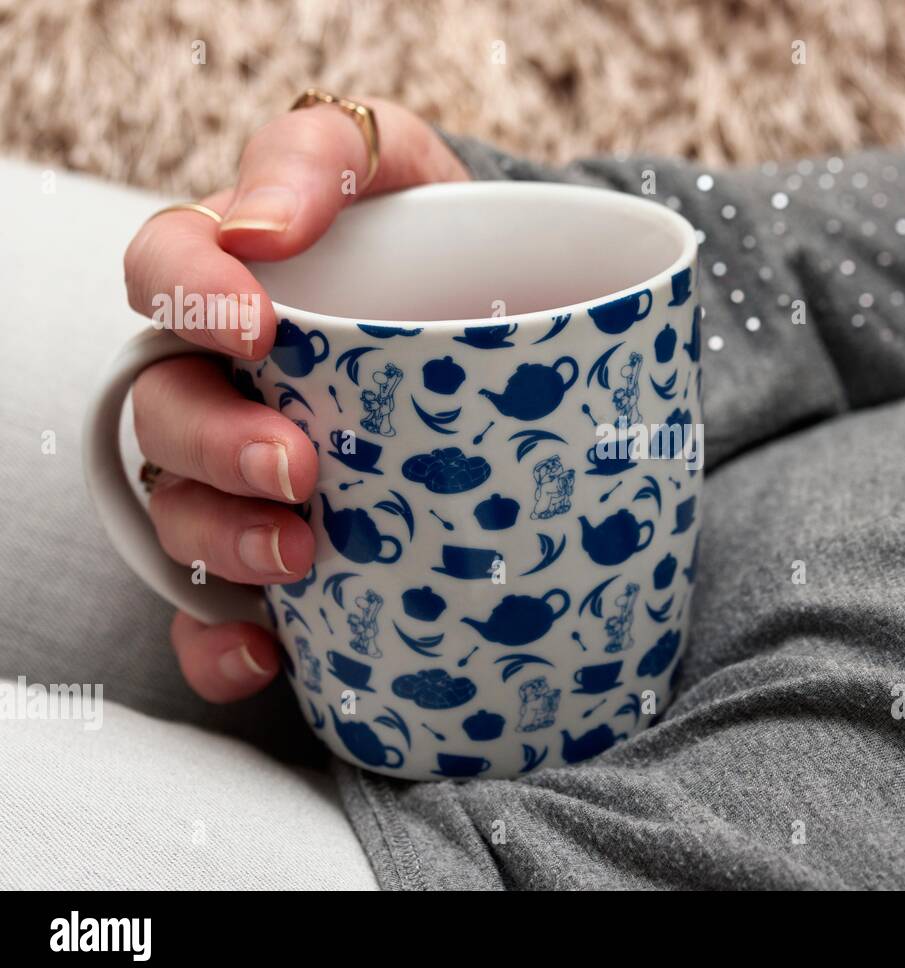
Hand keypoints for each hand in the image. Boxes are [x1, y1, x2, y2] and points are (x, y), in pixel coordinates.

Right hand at [123, 98, 468, 701]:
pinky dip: (222, 641)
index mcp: (238, 282)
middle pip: (164, 413)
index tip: (255, 326)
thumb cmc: (446, 242)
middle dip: (214, 445)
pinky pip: (211, 612)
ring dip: (223, 543)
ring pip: (180, 515)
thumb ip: (333, 155)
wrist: (517, 325)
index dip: (186, 298)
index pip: (164, 272)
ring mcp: (243, 471)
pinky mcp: (274, 549)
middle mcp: (222, 380)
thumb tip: (260, 224)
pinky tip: (269, 651)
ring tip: (302, 556)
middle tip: (298, 468)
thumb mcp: (402, 164)